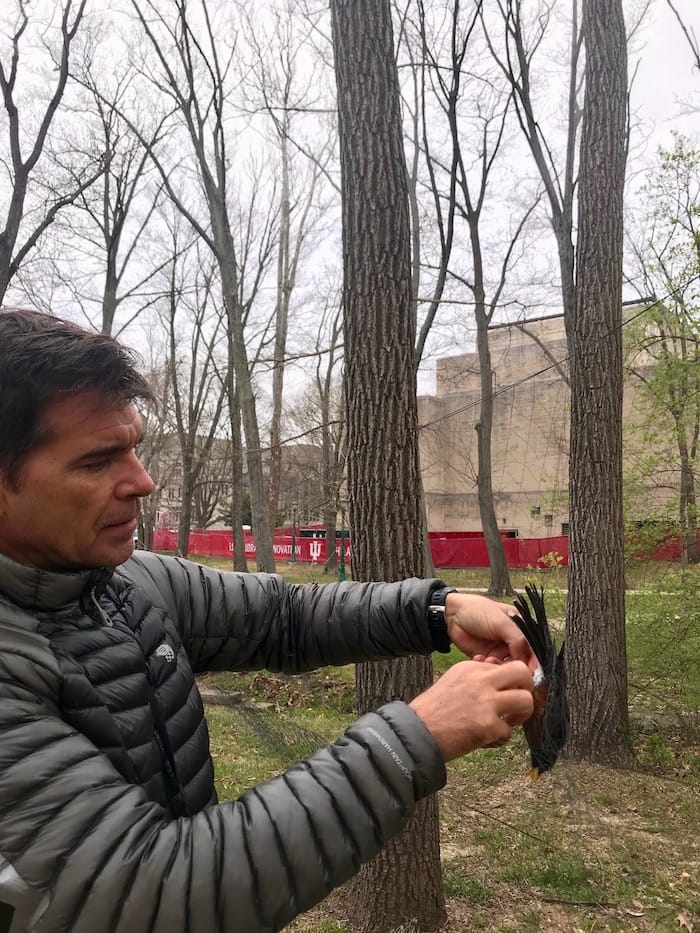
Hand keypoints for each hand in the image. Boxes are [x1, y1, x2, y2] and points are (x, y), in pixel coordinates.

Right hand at [409, 659, 533, 760]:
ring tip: (508, 722)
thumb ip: (477, 678)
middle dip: (528, 689)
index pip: (506, 666)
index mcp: (471, 667)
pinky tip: (485, 740)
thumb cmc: (433, 710)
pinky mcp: (487, 726)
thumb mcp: (453, 682)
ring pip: (526, 701)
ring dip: (521, 714)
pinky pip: (509, 731)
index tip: (505, 694)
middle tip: (519, 703)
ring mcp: (486, 702)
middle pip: (523, 673)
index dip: (511, 682)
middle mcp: (480, 680)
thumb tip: (501, 679)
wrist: (416, 732)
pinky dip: (499, 739)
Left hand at [443, 593, 538, 673]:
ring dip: (499, 667)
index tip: (529, 674)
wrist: (453, 614)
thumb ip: (517, 640)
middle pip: (523, 661)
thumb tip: (526, 661)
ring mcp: (502, 650)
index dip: (534, 663)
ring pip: (508, 667)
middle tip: (505, 668)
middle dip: (514, 667)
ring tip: (488, 659)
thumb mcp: (501, 622)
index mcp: (522, 628)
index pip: (534, 649)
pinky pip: (494, 669)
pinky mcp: (489, 657)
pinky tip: (479, 658)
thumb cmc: (478, 611)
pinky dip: (488, 667)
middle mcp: (514, 641)